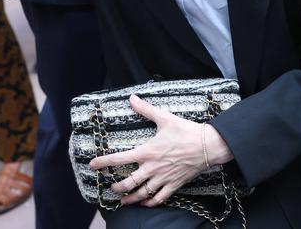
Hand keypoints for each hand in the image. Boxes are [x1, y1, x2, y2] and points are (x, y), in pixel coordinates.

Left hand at [89, 94, 232, 206]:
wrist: (208, 146)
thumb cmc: (185, 131)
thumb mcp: (164, 118)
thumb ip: (145, 109)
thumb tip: (132, 97)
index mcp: (147, 151)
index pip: (119, 158)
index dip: (104, 162)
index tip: (93, 165)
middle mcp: (152, 168)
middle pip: (129, 182)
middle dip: (118, 187)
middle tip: (111, 188)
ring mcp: (163, 178)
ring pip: (142, 194)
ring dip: (131, 198)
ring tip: (123, 201)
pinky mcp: (174, 184)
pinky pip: (160, 198)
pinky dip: (150, 202)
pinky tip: (145, 203)